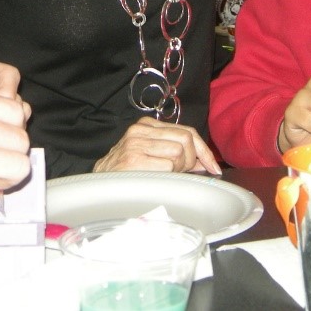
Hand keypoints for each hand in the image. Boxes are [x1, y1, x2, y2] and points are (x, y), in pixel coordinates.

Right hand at [92, 118, 221, 173]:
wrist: (98, 186)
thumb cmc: (126, 173)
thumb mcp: (149, 153)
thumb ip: (174, 151)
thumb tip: (204, 162)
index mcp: (147, 125)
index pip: (187, 131)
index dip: (203, 150)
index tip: (213, 167)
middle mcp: (141, 130)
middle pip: (186, 140)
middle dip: (192, 161)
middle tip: (184, 174)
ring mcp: (136, 144)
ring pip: (179, 153)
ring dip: (178, 171)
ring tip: (164, 178)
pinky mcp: (134, 160)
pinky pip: (168, 167)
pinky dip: (168, 177)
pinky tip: (156, 181)